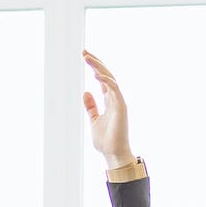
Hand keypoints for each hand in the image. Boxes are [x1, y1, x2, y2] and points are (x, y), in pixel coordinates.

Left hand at [82, 51, 132, 167]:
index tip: (85, 56)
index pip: (103, 78)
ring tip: (88, 58)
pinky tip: (97, 75)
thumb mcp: (94, 120)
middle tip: (84, 52)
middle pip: (106, 75)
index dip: (95, 67)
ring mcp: (119, 102)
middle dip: (96, 63)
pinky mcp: (121, 107)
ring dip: (99, 68)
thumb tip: (85, 92)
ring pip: (110, 79)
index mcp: (109, 100)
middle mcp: (115, 98)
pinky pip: (114, 90)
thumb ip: (91, 106)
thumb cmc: (106, 140)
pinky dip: (107, 82)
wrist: (113, 154)